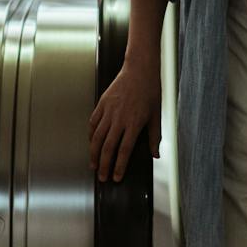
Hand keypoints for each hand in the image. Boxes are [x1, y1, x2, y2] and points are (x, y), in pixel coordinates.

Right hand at [88, 53, 161, 182]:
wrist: (140, 69)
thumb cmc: (150, 91)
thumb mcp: (156, 115)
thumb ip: (154, 137)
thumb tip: (155, 155)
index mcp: (134, 123)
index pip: (124, 150)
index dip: (118, 166)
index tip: (116, 177)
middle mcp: (119, 118)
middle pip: (107, 147)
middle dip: (104, 165)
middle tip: (102, 177)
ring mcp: (109, 110)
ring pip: (97, 137)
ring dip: (94, 153)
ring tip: (94, 165)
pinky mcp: (102, 103)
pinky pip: (93, 122)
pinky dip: (91, 135)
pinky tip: (92, 143)